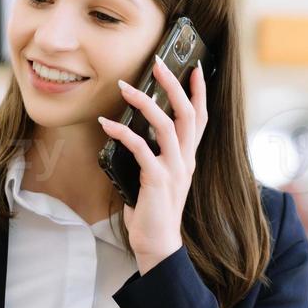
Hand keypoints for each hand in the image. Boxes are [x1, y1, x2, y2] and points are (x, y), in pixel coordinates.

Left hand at [98, 54, 208, 273]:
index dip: (199, 91)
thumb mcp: (155, 176)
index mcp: (188, 157)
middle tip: (158, 62)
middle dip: (173, 84)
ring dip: (144, 102)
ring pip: (166, 124)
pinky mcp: (157, 180)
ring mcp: (174, 169)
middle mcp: (186, 159)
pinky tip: (107, 125)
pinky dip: (122, 133)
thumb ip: (151, 155)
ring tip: (124, 87)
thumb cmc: (152, 211)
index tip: (194, 66)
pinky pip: (140, 148)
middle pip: (187, 112)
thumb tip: (130, 133)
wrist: (157, 244)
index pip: (200, 117)